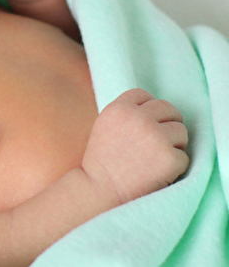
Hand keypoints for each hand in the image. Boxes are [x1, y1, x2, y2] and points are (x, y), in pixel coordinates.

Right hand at [81, 88, 189, 206]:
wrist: (101, 190)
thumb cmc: (102, 161)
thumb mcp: (105, 125)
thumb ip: (126, 112)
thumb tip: (153, 108)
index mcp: (120, 109)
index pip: (144, 95)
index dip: (148, 108)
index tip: (146, 123)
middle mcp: (138, 118)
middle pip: (168, 108)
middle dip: (166, 124)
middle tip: (157, 142)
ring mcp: (156, 137)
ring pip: (181, 131)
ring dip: (173, 144)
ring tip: (155, 158)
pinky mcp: (170, 157)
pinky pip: (184, 156)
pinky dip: (174, 166)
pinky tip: (158, 172)